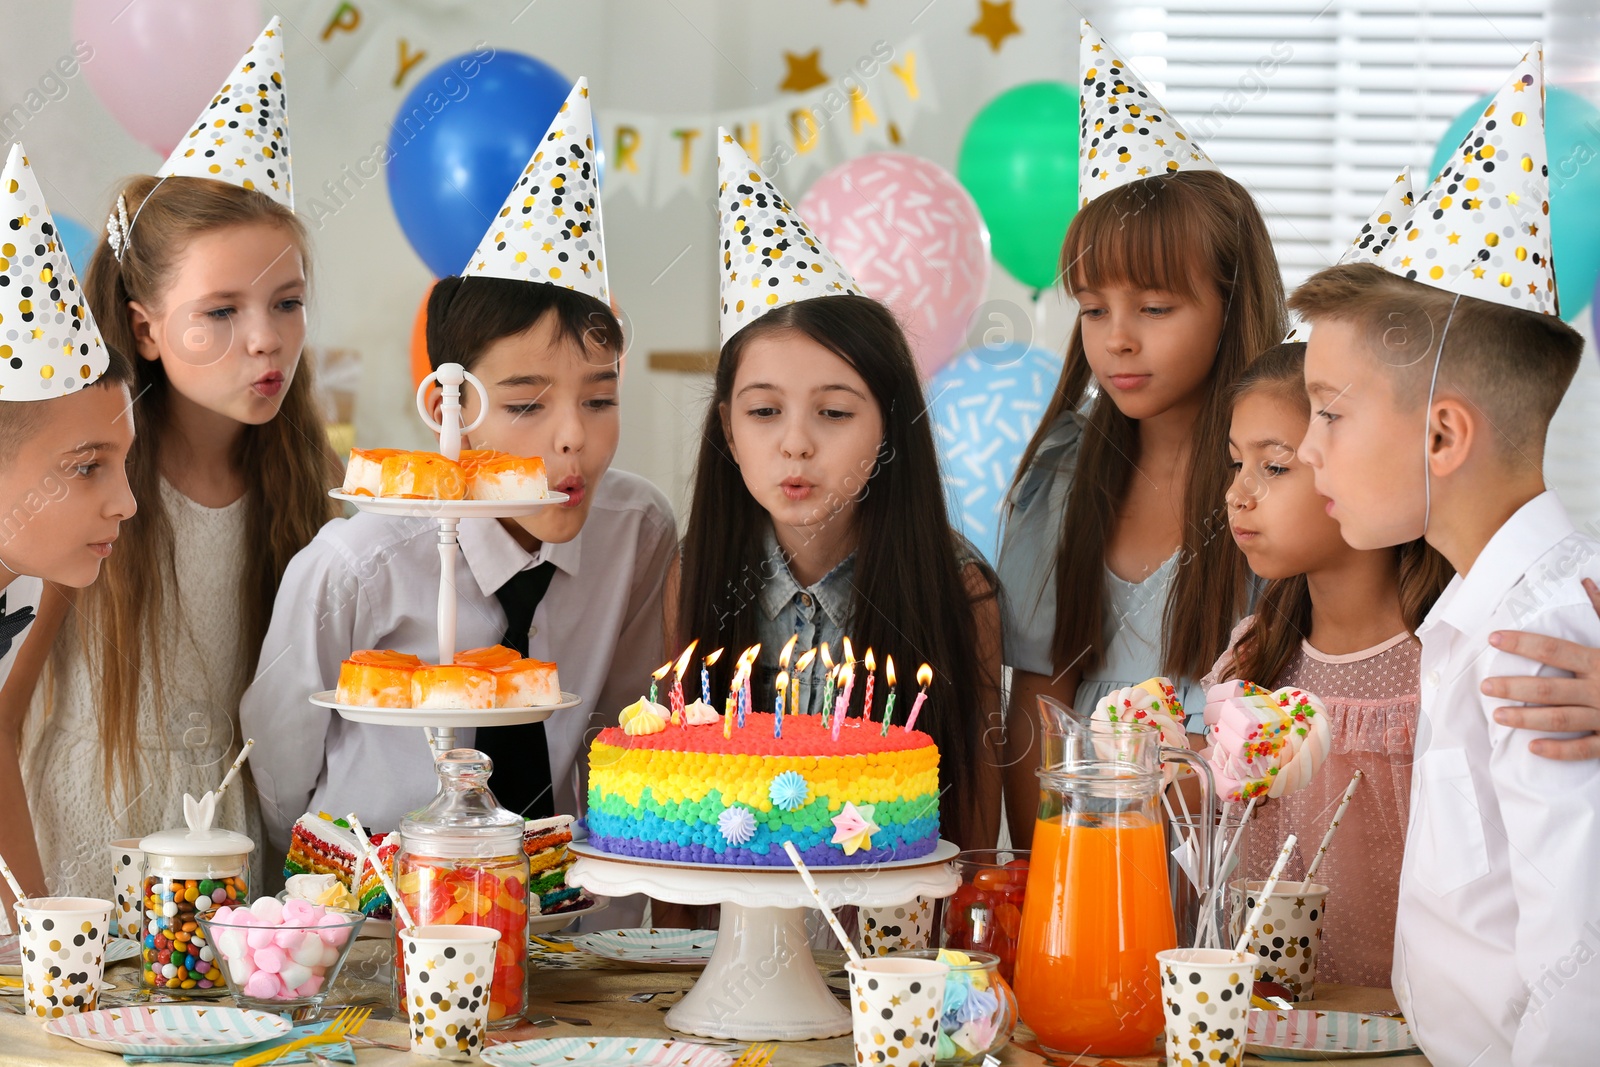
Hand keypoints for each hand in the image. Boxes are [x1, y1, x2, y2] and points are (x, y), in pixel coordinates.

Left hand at [1481, 577, 1599, 760]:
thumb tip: (1586, 582)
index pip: (1554, 649)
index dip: (1522, 643)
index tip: (1494, 638)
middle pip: (1550, 689)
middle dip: (1515, 688)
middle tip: (1486, 686)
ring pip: (1561, 720)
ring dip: (1527, 719)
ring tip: (1498, 716)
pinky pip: (1585, 749)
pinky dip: (1559, 751)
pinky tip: (1533, 748)